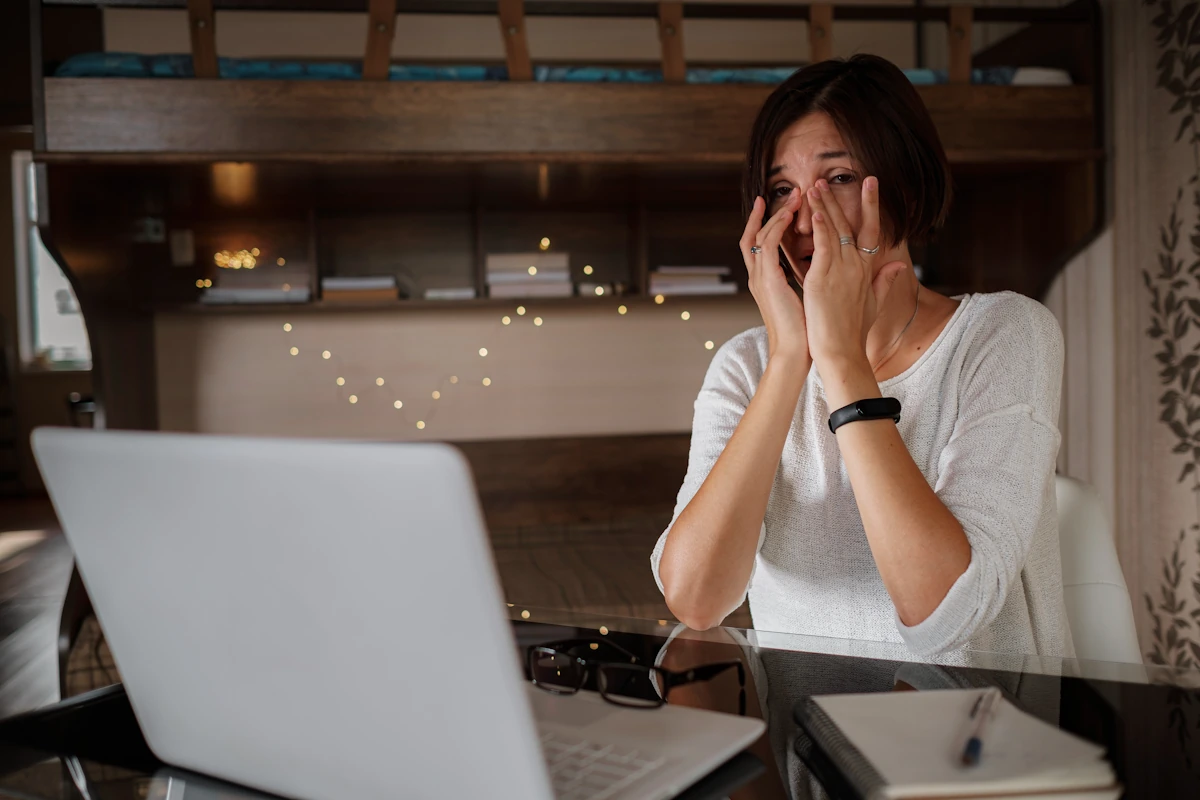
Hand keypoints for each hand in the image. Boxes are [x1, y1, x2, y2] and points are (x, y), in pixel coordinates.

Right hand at [739, 191, 807, 362]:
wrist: (796, 352)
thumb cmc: (805, 332)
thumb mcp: (806, 299)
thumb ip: (810, 280)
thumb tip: (823, 269)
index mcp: (767, 281)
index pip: (761, 244)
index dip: (769, 223)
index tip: (783, 205)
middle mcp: (759, 276)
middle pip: (755, 235)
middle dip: (770, 213)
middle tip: (790, 194)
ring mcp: (760, 278)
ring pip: (760, 235)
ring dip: (778, 214)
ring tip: (795, 197)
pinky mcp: (767, 280)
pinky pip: (768, 246)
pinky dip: (777, 228)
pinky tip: (790, 215)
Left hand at [801, 176, 906, 371]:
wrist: (841, 351)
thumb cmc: (853, 333)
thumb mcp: (874, 304)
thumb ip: (885, 282)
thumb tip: (901, 267)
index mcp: (866, 271)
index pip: (871, 231)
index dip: (871, 207)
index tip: (870, 185)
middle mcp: (856, 267)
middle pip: (851, 224)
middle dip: (842, 199)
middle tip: (832, 177)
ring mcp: (841, 271)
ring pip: (834, 230)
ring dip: (824, 206)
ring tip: (815, 186)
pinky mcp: (823, 278)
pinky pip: (822, 247)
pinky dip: (819, 228)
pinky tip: (814, 211)